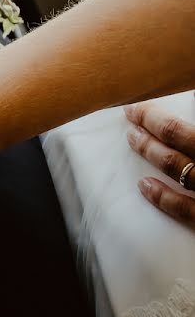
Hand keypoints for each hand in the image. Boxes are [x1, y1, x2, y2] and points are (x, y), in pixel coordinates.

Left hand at [125, 101, 194, 228]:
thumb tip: (185, 109)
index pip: (177, 126)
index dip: (153, 114)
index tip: (135, 107)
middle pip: (175, 137)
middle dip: (148, 124)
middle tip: (130, 116)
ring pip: (175, 166)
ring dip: (150, 151)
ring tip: (133, 139)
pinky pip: (185, 209)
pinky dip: (162, 197)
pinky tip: (144, 185)